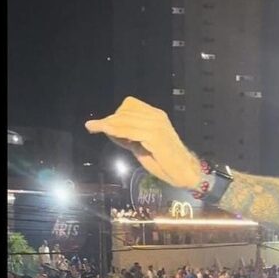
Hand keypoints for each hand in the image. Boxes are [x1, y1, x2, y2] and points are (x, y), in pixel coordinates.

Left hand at [85, 97, 201, 188]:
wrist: (184, 172)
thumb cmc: (164, 162)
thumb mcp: (141, 145)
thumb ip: (128, 137)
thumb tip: (110, 130)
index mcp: (156, 116)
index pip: (131, 105)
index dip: (115, 113)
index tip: (100, 123)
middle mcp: (157, 117)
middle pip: (126, 111)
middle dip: (109, 120)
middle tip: (94, 127)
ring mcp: (157, 125)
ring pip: (126, 120)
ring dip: (109, 124)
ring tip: (95, 128)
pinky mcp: (155, 136)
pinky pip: (130, 130)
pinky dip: (116, 131)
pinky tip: (105, 131)